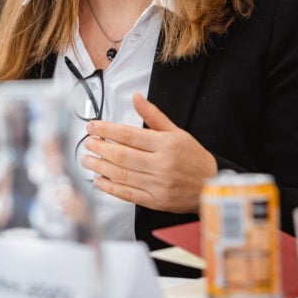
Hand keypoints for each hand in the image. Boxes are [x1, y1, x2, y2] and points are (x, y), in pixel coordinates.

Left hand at [80, 92, 216, 212]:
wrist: (210, 187)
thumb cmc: (193, 158)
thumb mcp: (177, 132)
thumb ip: (153, 115)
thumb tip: (136, 97)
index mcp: (166, 144)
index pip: (129, 135)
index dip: (106, 130)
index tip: (92, 127)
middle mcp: (161, 164)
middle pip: (122, 155)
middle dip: (99, 148)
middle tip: (87, 143)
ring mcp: (158, 184)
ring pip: (122, 174)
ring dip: (100, 166)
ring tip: (86, 159)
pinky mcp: (155, 201)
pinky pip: (128, 194)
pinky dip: (110, 188)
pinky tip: (98, 181)